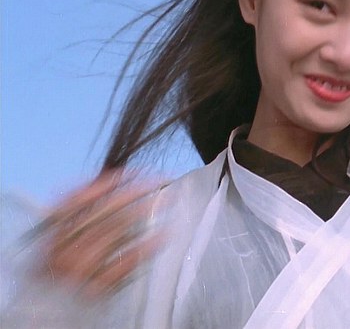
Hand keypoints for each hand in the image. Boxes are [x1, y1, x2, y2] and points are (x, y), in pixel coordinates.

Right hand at [34, 171, 160, 298]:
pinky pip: (127, 262)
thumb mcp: (59, 241)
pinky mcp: (97, 288)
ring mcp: (80, 269)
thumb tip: (108, 183)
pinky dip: (147, 246)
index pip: (76, 200)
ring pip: (117, 232)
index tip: (133, 172)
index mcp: (52, 235)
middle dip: (134, 191)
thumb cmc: (59, 271)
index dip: (105, 183)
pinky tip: (164, 235)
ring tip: (166, 201)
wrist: (48, 313)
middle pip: (103, 212)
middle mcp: (64, 250)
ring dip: (145, 212)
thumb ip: (79, 215)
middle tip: (159, 181)